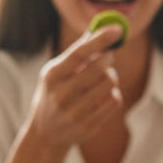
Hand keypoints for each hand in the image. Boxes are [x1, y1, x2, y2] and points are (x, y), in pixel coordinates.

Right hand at [28, 26, 124, 148]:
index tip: (117, 29)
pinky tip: (103, 96)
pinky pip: (114, 101)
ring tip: (103, 80)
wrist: (45, 134)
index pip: (79, 53)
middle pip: (99, 68)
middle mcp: (61, 94)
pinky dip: (113, 94)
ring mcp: (74, 112)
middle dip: (108, 58)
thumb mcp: (57, 73)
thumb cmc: (55, 94)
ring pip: (110, 83)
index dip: (99, 39)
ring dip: (112, 77)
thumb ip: (77, 53)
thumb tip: (98, 28)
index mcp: (52, 75)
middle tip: (108, 56)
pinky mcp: (88, 125)